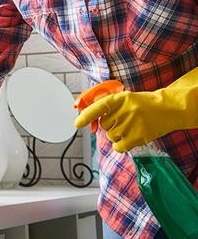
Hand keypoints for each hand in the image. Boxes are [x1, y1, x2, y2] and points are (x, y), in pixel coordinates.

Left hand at [74, 69, 197, 151]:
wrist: (169, 108)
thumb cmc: (144, 104)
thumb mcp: (125, 98)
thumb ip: (108, 106)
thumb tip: (88, 119)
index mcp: (119, 98)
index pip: (97, 108)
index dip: (85, 116)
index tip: (76, 124)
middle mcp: (124, 111)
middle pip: (104, 126)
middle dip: (110, 125)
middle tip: (124, 120)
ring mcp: (132, 124)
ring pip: (111, 136)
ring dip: (117, 135)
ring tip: (130, 127)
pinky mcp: (138, 136)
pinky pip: (119, 147)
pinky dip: (121, 145)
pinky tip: (130, 138)